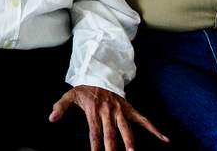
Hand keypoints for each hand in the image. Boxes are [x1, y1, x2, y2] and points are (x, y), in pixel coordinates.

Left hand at [49, 85, 168, 150]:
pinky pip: (143, 119)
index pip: (95, 132)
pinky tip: (165, 139)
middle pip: (111, 134)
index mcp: (94, 111)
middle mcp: (108, 112)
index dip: (95, 145)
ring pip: (127, 128)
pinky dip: (154, 129)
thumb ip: (60, 107)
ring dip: (130, 141)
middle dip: (113, 148)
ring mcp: (120, 111)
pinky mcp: (129, 108)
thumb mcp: (70, 95)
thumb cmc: (84, 89)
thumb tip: (51, 118)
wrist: (99, 73)